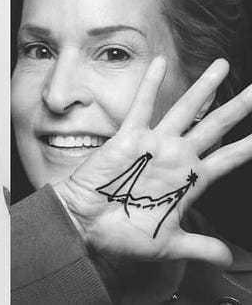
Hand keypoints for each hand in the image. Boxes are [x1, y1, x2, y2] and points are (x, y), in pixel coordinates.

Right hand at [51, 56, 251, 268]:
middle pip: (215, 126)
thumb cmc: (122, 237)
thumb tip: (229, 258)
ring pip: (186, 109)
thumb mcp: (170, 244)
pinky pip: (144, 106)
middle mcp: (177, 158)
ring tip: (223, 66)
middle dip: (239, 107)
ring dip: (205, 89)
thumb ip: (201, 246)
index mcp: (190, 181)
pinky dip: (151, 84)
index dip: (250, 146)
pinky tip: (160, 63)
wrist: (86, 228)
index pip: (229, 158)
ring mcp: (155, 145)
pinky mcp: (129, 138)